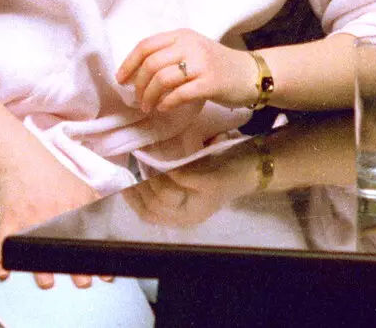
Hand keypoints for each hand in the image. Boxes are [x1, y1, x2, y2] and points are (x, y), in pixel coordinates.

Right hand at [0, 162, 108, 288]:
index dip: (98, 256)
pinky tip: (5, 272)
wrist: (25, 165)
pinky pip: (4, 241)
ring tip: (48, 282)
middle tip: (84, 282)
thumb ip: (99, 207)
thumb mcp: (83, 190)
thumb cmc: (56, 182)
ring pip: (35, 245)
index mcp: (74, 207)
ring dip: (40, 266)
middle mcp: (52, 213)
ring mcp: (29, 217)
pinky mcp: (8, 220)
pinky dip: (1, 257)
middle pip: (65, 243)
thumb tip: (120, 223)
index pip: (89, 236)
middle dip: (75, 265)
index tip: (106, 274)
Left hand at [116, 29, 258, 113]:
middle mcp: (191, 46)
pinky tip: (165, 108)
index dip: (129, 64)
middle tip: (139, 99)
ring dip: (150, 97)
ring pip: (162, 79)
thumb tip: (135, 75)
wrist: (251, 74)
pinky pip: (179, 95)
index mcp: (183, 35)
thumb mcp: (193, 50)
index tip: (122, 80)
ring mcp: (202, 64)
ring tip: (149, 106)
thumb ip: (168, 55)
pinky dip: (166, 104)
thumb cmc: (217, 65)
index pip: (146, 45)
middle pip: (151, 64)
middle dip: (139, 85)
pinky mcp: (210, 83)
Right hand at [123, 162, 243, 226]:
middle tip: (135, 164)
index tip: (122, 180)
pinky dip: (168, 167)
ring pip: (162, 194)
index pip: (147, 215)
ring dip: (151, 175)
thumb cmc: (218, 171)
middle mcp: (190, 216)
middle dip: (139, 185)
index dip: (131, 199)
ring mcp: (200, 202)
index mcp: (183, 218)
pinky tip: (164, 157)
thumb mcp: (189, 184)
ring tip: (148, 159)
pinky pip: (179, 178)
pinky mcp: (209, 185)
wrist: (253, 166)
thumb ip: (165, 186)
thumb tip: (132, 177)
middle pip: (151, 206)